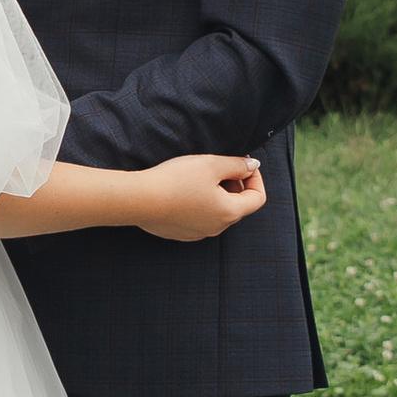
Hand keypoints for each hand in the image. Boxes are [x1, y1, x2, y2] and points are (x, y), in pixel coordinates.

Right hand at [133, 153, 265, 243]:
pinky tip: (183, 189)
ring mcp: (198, 233)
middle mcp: (217, 228)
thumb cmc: (176, 180)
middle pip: (238, 205)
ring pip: (218, 211)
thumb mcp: (211, 164)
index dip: (255, 178)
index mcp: (229, 212)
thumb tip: (253, 166)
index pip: (258, 198)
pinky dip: (200, 203)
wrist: (139, 200)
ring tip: (199, 176)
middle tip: (219, 165)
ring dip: (217, 193)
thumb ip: (237, 165)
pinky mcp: (181, 233)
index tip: (242, 164)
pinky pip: (199, 217)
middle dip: (235, 184)